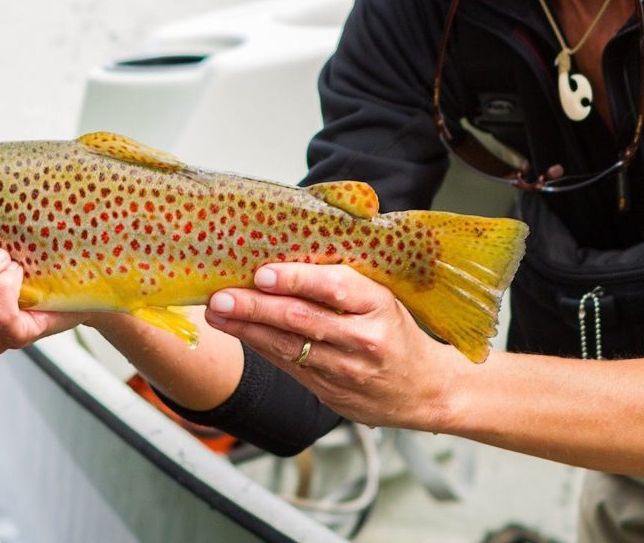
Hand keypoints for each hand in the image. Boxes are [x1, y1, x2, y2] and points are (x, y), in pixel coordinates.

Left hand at [204, 263, 460, 430]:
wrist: (425, 389)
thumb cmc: (398, 331)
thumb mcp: (384, 296)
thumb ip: (344, 279)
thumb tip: (289, 250)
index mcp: (379, 305)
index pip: (334, 288)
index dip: (296, 279)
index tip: (263, 272)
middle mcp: (363, 339)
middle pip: (302, 320)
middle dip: (255, 307)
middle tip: (221, 296)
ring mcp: (346, 371)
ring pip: (288, 347)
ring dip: (247, 329)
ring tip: (218, 313)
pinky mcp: (330, 393)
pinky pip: (289, 366)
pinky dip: (261, 347)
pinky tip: (239, 333)